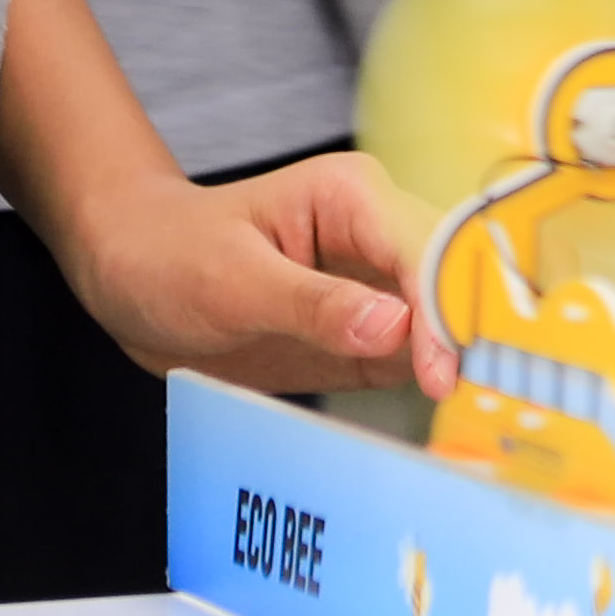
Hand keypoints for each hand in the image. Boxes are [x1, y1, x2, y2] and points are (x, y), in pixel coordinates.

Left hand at [46, 149, 457, 401]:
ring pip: (446, 323)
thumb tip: (394, 329)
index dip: (441, 311)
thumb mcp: (231, 282)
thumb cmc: (170, 257)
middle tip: (481, 403)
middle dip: (472, 337)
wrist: (132, 275)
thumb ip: (312, 305)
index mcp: (354, 196)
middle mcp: (380, 234)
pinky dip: (435, 385)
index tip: (443, 374)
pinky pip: (416, 358)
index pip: (423, 250)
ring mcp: (379, 286)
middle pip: (452, 282)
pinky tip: (451, 419)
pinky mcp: (368, 334)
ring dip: (464, 366)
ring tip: (480, 420)